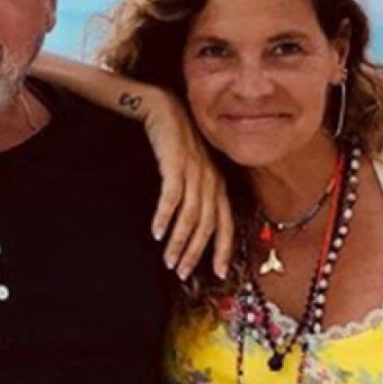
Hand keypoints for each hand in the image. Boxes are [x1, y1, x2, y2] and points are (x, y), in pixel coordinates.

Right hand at [142, 90, 232, 280]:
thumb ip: (196, 196)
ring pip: (191, 216)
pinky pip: (172, 197)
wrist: (166, 110)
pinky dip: (165, 217)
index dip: (223, 251)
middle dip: (195, 253)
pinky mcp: (175, 164)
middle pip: (207, 226)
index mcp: (218, 185)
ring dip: (179, 242)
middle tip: (181, 273)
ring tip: (168, 260)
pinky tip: (156, 232)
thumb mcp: (193, 172)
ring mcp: (195, 173)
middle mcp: (211, 181)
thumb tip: (191, 227)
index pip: (226, 225)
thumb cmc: (178, 144)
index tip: (217, 274)